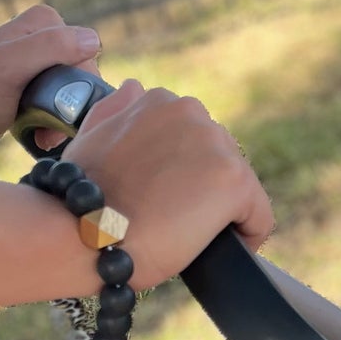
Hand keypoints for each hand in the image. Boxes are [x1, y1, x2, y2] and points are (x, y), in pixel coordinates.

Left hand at [0, 4, 102, 150]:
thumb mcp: (9, 65)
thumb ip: (49, 47)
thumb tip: (94, 40)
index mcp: (46, 21)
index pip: (86, 54)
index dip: (77, 86)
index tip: (55, 111)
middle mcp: (50, 35)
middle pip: (84, 76)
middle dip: (71, 107)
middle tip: (48, 131)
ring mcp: (47, 58)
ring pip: (78, 92)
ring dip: (65, 119)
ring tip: (42, 134)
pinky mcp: (43, 80)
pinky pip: (67, 101)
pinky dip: (57, 121)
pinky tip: (40, 132)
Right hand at [58, 79, 272, 288]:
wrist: (80, 232)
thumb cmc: (80, 198)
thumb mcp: (92, 137)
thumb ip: (117, 111)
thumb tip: (135, 89)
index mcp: (160, 100)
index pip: (196, 144)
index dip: (185, 179)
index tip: (164, 203)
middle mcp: (192, 112)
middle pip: (221, 164)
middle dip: (204, 194)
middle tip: (173, 225)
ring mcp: (216, 145)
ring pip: (240, 190)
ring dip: (222, 215)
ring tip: (189, 238)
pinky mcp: (234, 181)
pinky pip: (259, 218)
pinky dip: (248, 238)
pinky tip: (219, 250)